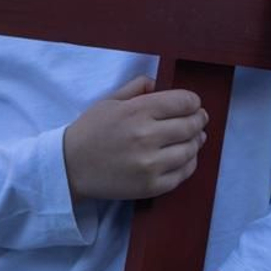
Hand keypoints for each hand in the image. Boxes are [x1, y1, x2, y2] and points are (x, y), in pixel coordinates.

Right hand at [62, 76, 207, 201]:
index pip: (184, 102)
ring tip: (194, 137)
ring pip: (191, 149)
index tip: (192, 104)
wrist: (70, 167)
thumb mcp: (109, 101)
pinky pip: (183, 173)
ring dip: (197, 141)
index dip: (193, 102)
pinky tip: (185, 157)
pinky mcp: (151, 186)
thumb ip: (136, 88)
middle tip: (199, 119)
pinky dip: (190, 163)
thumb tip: (158, 84)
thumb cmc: (90, 131)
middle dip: (199, 119)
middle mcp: (147, 137)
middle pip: (191, 125)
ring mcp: (150, 164)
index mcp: (137, 111)